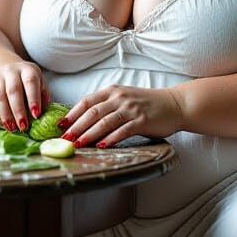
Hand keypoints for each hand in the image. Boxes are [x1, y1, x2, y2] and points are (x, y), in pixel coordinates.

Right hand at [0, 62, 48, 132]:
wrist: (10, 71)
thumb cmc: (29, 84)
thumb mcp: (40, 86)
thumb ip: (42, 99)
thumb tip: (41, 117)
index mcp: (28, 70)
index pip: (30, 82)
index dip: (33, 99)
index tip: (36, 115)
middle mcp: (11, 71)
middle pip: (13, 91)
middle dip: (18, 111)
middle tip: (23, 127)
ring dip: (6, 116)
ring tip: (13, 128)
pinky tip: (3, 125)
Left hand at [60, 85, 184, 147]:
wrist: (175, 104)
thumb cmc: (148, 104)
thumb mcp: (125, 99)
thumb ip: (107, 107)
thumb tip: (84, 123)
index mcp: (112, 91)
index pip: (87, 102)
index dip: (72, 114)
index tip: (60, 126)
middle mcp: (120, 98)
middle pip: (92, 113)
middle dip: (76, 127)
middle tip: (64, 139)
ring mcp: (131, 109)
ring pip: (104, 122)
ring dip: (89, 135)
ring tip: (78, 145)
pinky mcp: (142, 121)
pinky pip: (122, 131)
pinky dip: (110, 139)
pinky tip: (101, 146)